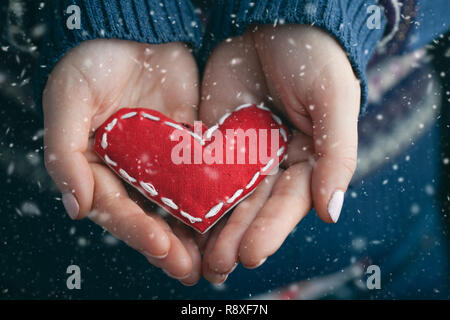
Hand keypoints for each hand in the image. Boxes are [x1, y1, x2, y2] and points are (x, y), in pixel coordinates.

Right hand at [43, 39, 201, 284]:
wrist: (140, 35)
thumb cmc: (96, 63)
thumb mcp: (69, 99)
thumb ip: (65, 152)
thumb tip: (75, 207)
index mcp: (99, 169)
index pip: (117, 208)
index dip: (136, 230)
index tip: (161, 247)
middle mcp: (133, 174)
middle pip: (151, 218)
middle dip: (170, 247)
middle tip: (190, 272)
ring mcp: (164, 165)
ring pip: (180, 207)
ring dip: (196, 236)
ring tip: (214, 263)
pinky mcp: (192, 151)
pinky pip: (205, 179)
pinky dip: (216, 201)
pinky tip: (231, 221)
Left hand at [199, 25, 359, 282]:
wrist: (272, 21)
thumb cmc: (313, 58)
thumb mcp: (332, 100)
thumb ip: (336, 155)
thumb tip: (331, 212)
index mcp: (306, 161)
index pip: (287, 202)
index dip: (270, 229)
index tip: (250, 254)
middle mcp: (272, 164)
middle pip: (252, 207)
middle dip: (235, 237)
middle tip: (216, 268)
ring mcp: (240, 154)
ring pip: (224, 197)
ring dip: (210, 228)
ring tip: (194, 259)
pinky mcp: (211, 139)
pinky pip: (198, 169)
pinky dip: (187, 194)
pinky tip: (174, 217)